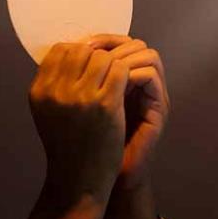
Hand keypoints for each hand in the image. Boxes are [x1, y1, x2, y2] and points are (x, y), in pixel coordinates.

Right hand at [17, 41, 129, 218]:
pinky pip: (120, 70)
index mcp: (39, 91)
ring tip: (121, 81)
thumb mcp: (49, 112)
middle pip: (83, 50)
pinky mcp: (104, 105)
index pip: (61, 49)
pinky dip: (129, 74)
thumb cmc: (67, 148)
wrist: (79, 182)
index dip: (80, 51)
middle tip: (112, 70)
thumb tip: (73, 52)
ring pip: (104, 57)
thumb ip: (55, 84)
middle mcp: (56, 91)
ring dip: (116, 65)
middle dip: (100, 56)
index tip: (94, 63)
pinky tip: (131, 87)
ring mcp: (80, 97)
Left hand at [86, 34, 171, 188]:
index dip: (100, 39)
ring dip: (122, 58)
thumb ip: (76, 80)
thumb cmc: (87, 144)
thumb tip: (58, 51)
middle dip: (111, 45)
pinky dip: (130, 73)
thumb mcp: (77, 105)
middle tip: (89, 55)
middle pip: (135, 43)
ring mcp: (154, 96)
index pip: (120, 42)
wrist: (100, 179)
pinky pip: (150, 75)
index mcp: (123, 81)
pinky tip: (109, 84)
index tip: (79, 45)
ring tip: (99, 69)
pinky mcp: (159, 110)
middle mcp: (142, 84)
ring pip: (147, 54)